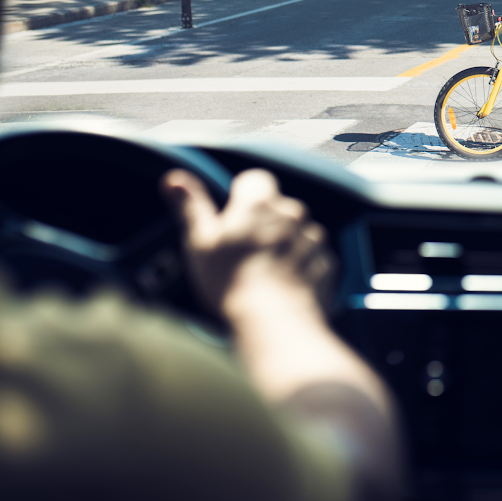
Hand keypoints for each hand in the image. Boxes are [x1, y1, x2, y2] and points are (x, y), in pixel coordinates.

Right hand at [161, 168, 332, 318]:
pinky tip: (285, 286)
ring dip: (285, 244)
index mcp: (259, 203)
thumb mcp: (200, 242)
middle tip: (245, 253)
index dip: (243, 198)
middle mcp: (292, 213)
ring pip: (297, 232)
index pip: (255, 180)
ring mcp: (313, 237)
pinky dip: (302, 266)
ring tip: (265, 274)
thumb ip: (191, 206)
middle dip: (265, 223)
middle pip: (278, 207)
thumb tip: (173, 178)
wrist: (274, 322)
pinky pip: (313, 256)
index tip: (232, 220)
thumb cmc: (231, 281)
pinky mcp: (328, 262)